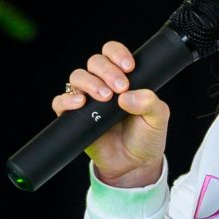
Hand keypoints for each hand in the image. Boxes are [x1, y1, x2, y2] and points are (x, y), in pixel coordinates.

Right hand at [54, 41, 169, 188]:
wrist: (134, 166)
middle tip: (120, 88)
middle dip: (107, 71)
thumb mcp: (157, 118)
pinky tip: (80, 103)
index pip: (112, 53)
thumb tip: (128, 96)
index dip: (117, 54)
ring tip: (105, 97)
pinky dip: (67, 100)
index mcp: (122, 78)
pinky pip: (60, 101)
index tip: (129, 67)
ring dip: (90, 83)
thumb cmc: (145, 138)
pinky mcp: (73, 117)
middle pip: (94, 62)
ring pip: (77, 77)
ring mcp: (87, 99)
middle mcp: (102, 84)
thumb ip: (150, 103)